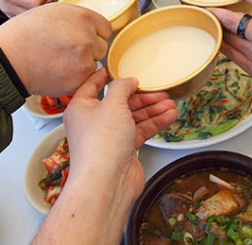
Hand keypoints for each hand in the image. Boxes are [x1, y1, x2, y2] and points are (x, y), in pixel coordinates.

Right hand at [0, 0, 49, 17]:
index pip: (35, 3)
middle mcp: (9, 7)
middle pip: (35, 13)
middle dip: (43, 4)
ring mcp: (10, 15)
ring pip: (32, 18)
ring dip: (39, 9)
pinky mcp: (12, 18)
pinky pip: (27, 19)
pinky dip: (33, 13)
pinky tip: (31, 4)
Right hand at [0, 3, 111, 95]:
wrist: (7, 58)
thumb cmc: (24, 34)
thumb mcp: (53, 11)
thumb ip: (77, 17)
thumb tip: (90, 25)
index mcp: (83, 18)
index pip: (105, 28)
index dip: (93, 33)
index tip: (84, 37)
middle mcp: (87, 38)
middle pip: (101, 46)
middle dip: (88, 49)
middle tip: (66, 50)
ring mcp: (84, 61)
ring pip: (93, 63)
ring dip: (82, 64)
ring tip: (58, 60)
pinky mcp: (78, 80)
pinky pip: (84, 79)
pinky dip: (74, 77)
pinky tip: (57, 70)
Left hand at [65, 69, 176, 197]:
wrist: (106, 183)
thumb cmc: (100, 146)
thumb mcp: (112, 105)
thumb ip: (122, 87)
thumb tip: (128, 80)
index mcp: (81, 108)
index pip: (93, 85)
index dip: (107, 75)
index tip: (120, 68)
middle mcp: (93, 122)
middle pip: (120, 102)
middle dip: (142, 96)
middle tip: (159, 90)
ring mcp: (109, 136)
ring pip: (133, 117)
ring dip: (152, 109)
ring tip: (170, 103)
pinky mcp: (123, 149)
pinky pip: (140, 130)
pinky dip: (155, 123)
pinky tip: (168, 116)